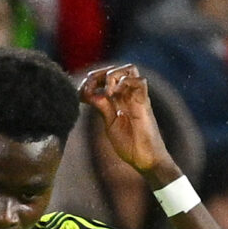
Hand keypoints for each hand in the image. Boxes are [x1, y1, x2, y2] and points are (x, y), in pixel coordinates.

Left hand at [79, 65, 176, 182]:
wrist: (145, 158)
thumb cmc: (130, 145)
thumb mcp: (110, 123)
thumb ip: (103, 108)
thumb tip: (91, 94)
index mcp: (119, 100)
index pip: (106, 78)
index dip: (91, 80)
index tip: (81, 92)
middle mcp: (129, 95)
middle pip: (117, 69)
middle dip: (99, 74)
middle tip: (89, 88)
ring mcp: (137, 97)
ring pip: (130, 69)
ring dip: (113, 76)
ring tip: (106, 92)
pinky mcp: (145, 103)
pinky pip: (141, 81)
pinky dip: (125, 82)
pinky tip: (113, 94)